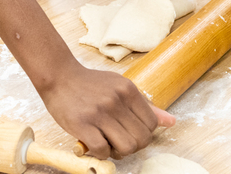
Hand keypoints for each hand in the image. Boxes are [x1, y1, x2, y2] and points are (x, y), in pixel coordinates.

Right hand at [37, 62, 174, 159]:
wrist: (60, 77)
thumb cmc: (90, 84)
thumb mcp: (120, 87)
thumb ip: (145, 106)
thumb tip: (171, 122)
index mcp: (128, 90)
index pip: (152, 124)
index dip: (144, 135)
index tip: (132, 133)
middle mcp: (116, 100)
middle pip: (141, 139)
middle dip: (134, 146)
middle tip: (120, 142)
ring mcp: (99, 113)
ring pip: (126, 147)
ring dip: (119, 152)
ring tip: (109, 144)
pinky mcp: (82, 124)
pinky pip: (102, 150)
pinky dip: (101, 153)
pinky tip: (95, 143)